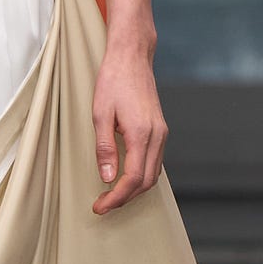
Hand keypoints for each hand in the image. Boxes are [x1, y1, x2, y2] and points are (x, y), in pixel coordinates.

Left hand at [91, 37, 166, 213]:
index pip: (133, 178)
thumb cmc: (113, 80)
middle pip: (146, 182)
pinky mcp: (160, 130)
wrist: (132, 57)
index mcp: (142, 133)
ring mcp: (162, 133)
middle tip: (102, 204)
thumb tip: (107, 177)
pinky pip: (155, 162)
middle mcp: (157, 136)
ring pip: (153, 174)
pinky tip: (125, 177)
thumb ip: (104, 148)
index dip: (117, 197)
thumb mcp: (100, 114)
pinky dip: (142, 176)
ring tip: (111, 195)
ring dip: (134, 189)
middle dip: (125, 198)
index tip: (100, 206)